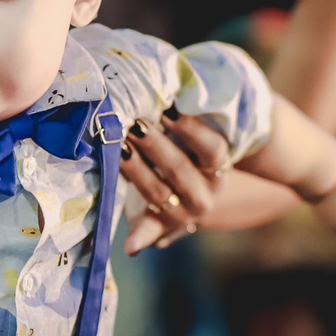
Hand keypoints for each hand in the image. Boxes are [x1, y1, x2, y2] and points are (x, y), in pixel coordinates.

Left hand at [121, 109, 229, 253]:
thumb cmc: (183, 150)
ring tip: (117, 148)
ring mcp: (183, 213)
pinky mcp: (161, 227)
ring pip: (158, 191)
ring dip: (136, 171)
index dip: (191, 129)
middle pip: (179, 168)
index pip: (212, 147)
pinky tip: (130, 245)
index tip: (168, 109)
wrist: (189, 195)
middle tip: (133, 123)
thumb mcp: (190, 138)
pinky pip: (150, 232)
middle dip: (154, 145)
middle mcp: (204, 192)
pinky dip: (140, 238)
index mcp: (217, 166)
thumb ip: (179, 119)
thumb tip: (167, 90)